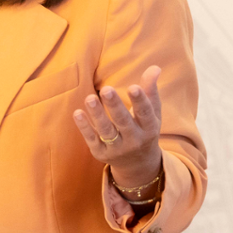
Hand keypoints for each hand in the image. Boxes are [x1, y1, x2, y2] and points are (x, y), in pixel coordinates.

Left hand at [73, 66, 163, 188]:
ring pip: (106, 131)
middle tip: (106, 89)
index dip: (140, 101)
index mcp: (149, 129)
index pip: (145, 114)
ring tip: (89, 98)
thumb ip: (150, 91)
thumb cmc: (144, 129)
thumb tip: (155, 67)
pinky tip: (77, 112)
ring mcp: (117, 148)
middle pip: (124, 122)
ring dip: (97, 115)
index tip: (133, 87)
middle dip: (115, 106)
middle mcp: (134, 140)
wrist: (137, 164)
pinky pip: (91, 139)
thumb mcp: (152, 114)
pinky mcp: (101, 153)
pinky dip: (84, 127)